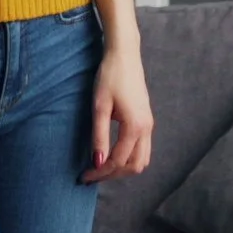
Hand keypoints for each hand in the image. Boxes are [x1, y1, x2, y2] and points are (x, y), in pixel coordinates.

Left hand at [84, 41, 154, 183]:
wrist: (125, 55)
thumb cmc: (110, 77)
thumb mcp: (99, 107)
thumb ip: (99, 136)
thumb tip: (97, 162)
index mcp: (135, 126)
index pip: (118, 160)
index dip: (100, 172)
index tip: (83, 176)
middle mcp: (146, 128)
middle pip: (135, 166)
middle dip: (113, 174)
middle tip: (91, 176)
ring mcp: (149, 124)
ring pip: (142, 160)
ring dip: (123, 168)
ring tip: (101, 168)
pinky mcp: (147, 120)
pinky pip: (142, 149)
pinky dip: (129, 158)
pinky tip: (111, 154)